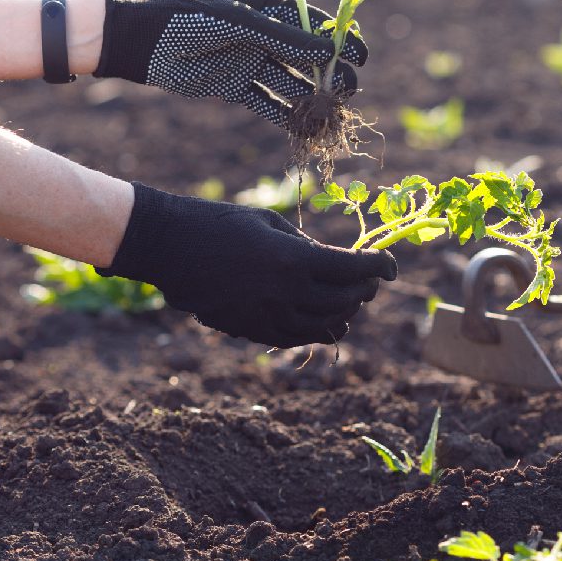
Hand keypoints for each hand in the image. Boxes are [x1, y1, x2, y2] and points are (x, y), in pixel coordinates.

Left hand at [96, 0, 371, 125]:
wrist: (136, 42)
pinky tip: (303, 128)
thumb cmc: (186, 19)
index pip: (312, 23)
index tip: (361, 57)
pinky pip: (266, 102)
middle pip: (305, 57)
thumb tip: (328, 53)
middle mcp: (261, 33)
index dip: (339, 40)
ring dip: (309, 97)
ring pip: (289, 81)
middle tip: (347, 92)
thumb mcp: (236, 23)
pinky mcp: (234, 86)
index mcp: (265, 6)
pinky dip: (284, 115)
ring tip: (329, 113)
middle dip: (328, 74)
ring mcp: (249, 60)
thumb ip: (282, 38)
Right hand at [99, 183, 396, 346]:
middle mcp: (286, 293)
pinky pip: (294, 338)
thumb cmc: (220, 223)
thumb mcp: (270, 223)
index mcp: (294, 260)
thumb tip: (333, 264)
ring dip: (344, 313)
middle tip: (372, 281)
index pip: (354, 269)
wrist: (170, 247)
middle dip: (365, 290)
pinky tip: (326, 322)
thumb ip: (306, 246)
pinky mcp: (250, 330)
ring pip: (324, 325)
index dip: (380, 268)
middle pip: (344, 300)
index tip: (392, 267)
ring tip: (352, 302)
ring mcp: (268, 316)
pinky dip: (317, 330)